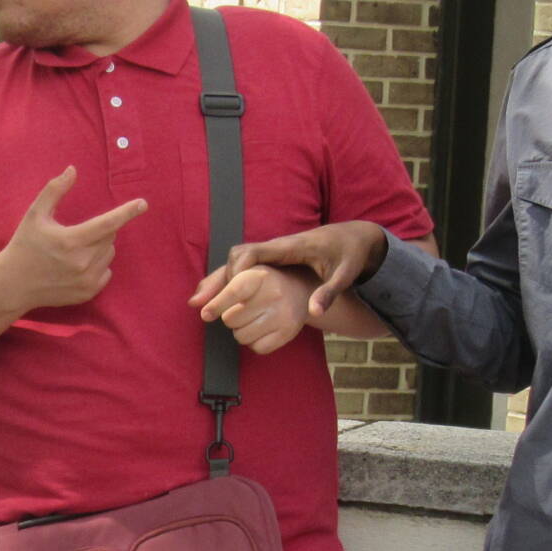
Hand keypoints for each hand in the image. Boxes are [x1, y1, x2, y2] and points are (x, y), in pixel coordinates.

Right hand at [0, 167, 147, 313]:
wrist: (13, 285)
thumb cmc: (24, 246)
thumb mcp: (35, 215)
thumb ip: (54, 190)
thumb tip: (73, 169)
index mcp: (71, 241)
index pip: (108, 223)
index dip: (127, 212)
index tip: (143, 204)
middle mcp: (82, 262)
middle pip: (110, 237)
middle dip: (100, 229)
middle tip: (78, 232)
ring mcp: (86, 280)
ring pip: (109, 253)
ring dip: (100, 246)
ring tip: (76, 249)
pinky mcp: (87, 293)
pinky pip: (107, 272)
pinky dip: (99, 265)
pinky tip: (78, 265)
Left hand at [187, 263, 319, 354]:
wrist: (300, 288)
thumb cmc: (260, 280)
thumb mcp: (238, 272)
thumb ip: (213, 284)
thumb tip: (194, 303)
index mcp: (258, 275)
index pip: (233, 292)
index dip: (216, 305)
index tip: (206, 315)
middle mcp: (274, 294)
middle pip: (230, 320)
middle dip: (230, 316)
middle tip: (243, 308)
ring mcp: (283, 314)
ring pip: (241, 337)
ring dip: (241, 330)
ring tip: (254, 317)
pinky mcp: (288, 332)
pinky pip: (257, 348)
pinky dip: (255, 342)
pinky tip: (263, 327)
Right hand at [212, 221, 390, 325]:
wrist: (354, 237)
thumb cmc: (349, 255)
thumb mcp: (345, 274)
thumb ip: (329, 293)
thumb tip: (315, 313)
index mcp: (290, 247)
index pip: (253, 252)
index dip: (238, 270)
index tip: (230, 292)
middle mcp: (276, 248)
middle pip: (237, 257)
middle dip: (218, 278)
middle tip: (200, 302)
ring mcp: (273, 254)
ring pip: (237, 263)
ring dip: (218, 281)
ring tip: (197, 302)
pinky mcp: (274, 261)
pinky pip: (246, 269)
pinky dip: (229, 282)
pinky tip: (216, 298)